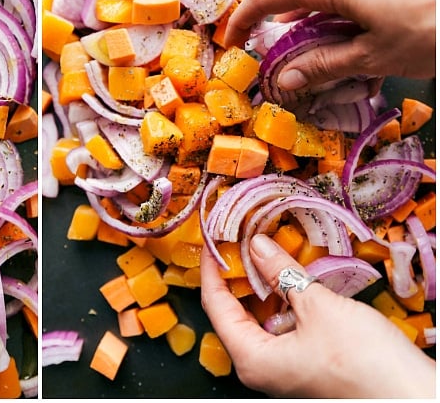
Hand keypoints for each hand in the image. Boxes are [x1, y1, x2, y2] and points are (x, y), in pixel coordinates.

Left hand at [200, 234, 435, 397]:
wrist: (412, 398)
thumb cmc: (364, 361)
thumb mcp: (318, 307)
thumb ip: (281, 274)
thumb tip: (255, 244)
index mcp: (250, 358)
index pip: (215, 305)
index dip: (212, 269)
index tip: (212, 238)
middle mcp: (259, 366)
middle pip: (233, 311)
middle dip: (237, 272)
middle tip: (238, 237)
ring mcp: (282, 367)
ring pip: (259, 317)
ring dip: (262, 283)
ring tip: (262, 247)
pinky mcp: (304, 363)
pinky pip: (281, 325)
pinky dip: (282, 299)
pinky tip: (289, 275)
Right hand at [223, 0, 435, 90]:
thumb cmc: (434, 26)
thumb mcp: (374, 56)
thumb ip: (323, 65)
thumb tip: (287, 80)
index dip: (243, 21)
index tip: (232, 44)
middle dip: (289, 35)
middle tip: (288, 69)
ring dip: (321, 30)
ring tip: (331, 67)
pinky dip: (345, 18)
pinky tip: (360, 47)